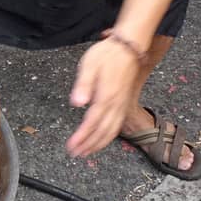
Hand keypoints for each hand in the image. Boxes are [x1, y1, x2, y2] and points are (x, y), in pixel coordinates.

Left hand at [65, 36, 145, 156]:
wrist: (128, 47)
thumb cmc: (108, 54)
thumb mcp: (90, 64)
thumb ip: (83, 85)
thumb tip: (77, 103)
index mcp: (106, 96)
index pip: (92, 122)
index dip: (82, 137)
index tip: (72, 146)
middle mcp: (116, 104)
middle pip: (103, 131)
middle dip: (89, 145)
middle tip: (76, 153)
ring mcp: (122, 105)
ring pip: (112, 131)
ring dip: (98, 144)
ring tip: (86, 152)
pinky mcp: (125, 103)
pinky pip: (117, 125)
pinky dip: (108, 136)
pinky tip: (102, 139)